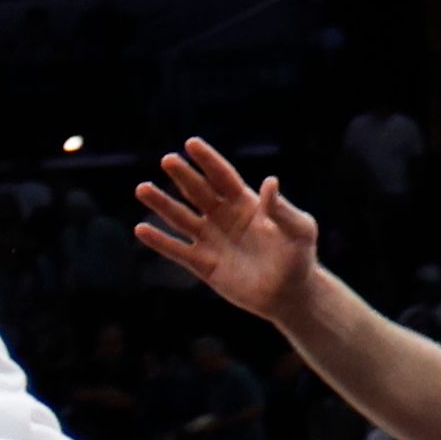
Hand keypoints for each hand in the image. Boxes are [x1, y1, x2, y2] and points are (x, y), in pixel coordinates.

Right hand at [133, 138, 323, 326]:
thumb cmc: (299, 258)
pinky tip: (140, 229)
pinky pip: (177, 250)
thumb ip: (283, 209)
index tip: (191, 144)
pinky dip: (159, 241)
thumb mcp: (300, 230)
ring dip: (162, 204)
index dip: (208, 161)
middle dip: (183, 175)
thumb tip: (269, 182)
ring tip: (142, 188)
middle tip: (168, 160)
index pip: (222, 177)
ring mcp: (211, 240)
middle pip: (198, 192)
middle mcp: (223, 217)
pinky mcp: (204, 264)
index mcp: (245, 203)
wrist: (291, 295)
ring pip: (181, 218)